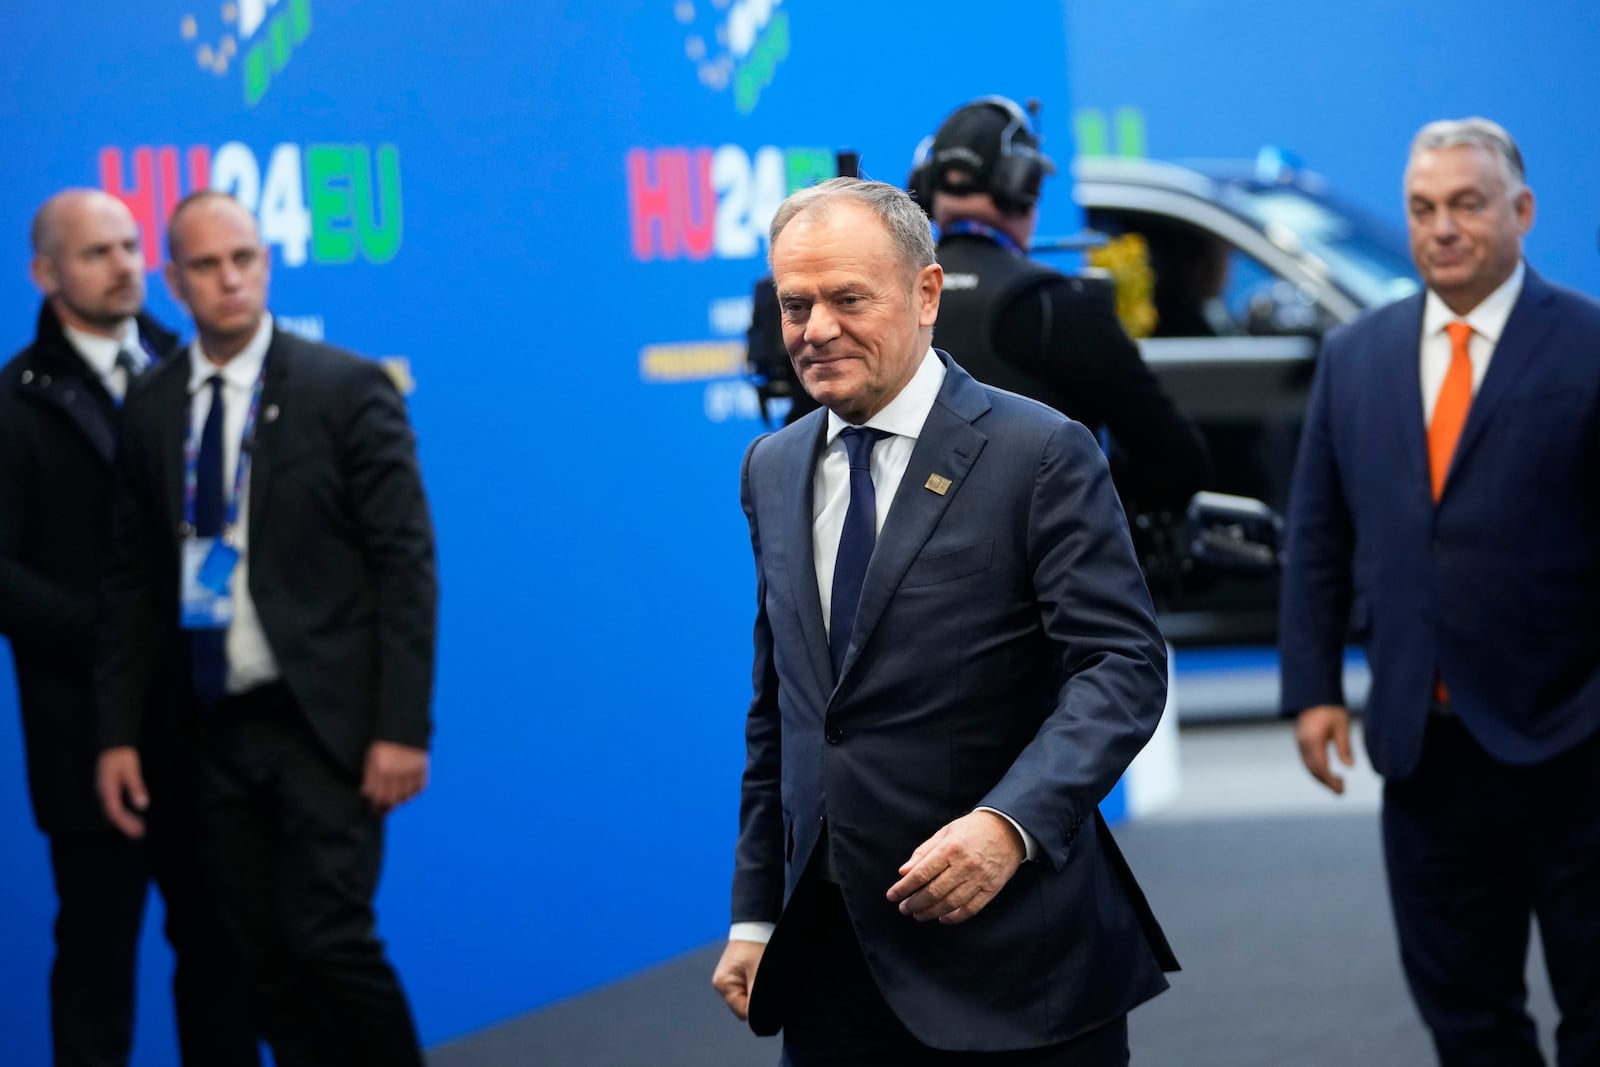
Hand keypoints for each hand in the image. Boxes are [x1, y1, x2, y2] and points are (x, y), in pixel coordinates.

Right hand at [97, 746, 147, 838]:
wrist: (113, 743)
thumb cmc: (122, 755)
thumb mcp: (132, 770)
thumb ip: (136, 787)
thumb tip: (142, 805)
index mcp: (106, 788)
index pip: (114, 811)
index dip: (125, 822)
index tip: (137, 830)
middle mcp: (102, 792)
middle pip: (112, 813)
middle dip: (126, 824)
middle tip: (140, 833)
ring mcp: (104, 790)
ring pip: (113, 810)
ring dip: (124, 820)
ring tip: (138, 828)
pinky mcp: (108, 788)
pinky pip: (114, 805)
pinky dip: (123, 813)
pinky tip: (131, 816)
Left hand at [361, 741, 429, 813]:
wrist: (403, 727)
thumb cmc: (383, 744)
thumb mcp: (371, 758)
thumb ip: (369, 778)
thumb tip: (367, 794)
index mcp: (381, 770)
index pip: (378, 796)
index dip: (376, 806)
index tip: (375, 810)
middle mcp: (396, 772)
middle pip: (392, 799)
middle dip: (387, 808)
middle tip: (384, 811)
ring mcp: (410, 771)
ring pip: (406, 796)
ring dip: (400, 801)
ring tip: (395, 802)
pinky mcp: (422, 768)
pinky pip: (419, 788)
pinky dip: (413, 793)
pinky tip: (408, 793)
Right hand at [711, 939, 764, 1020]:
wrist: (754, 925)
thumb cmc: (756, 945)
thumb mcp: (759, 973)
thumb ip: (757, 997)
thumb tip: (759, 1017)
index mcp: (723, 984)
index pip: (742, 1011)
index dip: (757, 1010)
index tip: (770, 999)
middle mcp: (721, 984)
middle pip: (742, 1006)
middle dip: (756, 1000)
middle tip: (767, 984)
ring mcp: (726, 980)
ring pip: (745, 998)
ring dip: (755, 992)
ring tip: (763, 976)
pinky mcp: (733, 976)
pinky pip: (745, 989)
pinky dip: (754, 986)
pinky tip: (759, 975)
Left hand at [886, 810, 1023, 923]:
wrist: (1008, 828)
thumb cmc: (972, 829)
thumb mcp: (945, 832)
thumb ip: (923, 852)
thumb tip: (903, 872)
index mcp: (951, 848)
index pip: (921, 874)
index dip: (904, 888)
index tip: (892, 896)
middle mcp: (965, 865)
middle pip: (934, 892)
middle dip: (915, 903)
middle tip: (904, 909)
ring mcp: (980, 878)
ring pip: (950, 903)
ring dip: (931, 912)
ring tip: (918, 915)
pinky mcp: (992, 888)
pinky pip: (971, 908)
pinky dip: (955, 917)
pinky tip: (942, 918)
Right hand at [1296, 704, 1353, 794]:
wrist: (1313, 693)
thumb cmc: (1330, 708)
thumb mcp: (1341, 726)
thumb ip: (1344, 747)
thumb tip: (1349, 767)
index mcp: (1313, 741)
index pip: (1321, 768)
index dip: (1331, 781)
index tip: (1342, 790)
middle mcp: (1303, 744)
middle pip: (1313, 770)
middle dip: (1326, 783)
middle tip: (1341, 791)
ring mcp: (1299, 743)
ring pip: (1308, 767)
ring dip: (1321, 777)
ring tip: (1336, 783)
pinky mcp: (1300, 741)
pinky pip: (1306, 760)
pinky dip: (1316, 769)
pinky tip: (1327, 771)